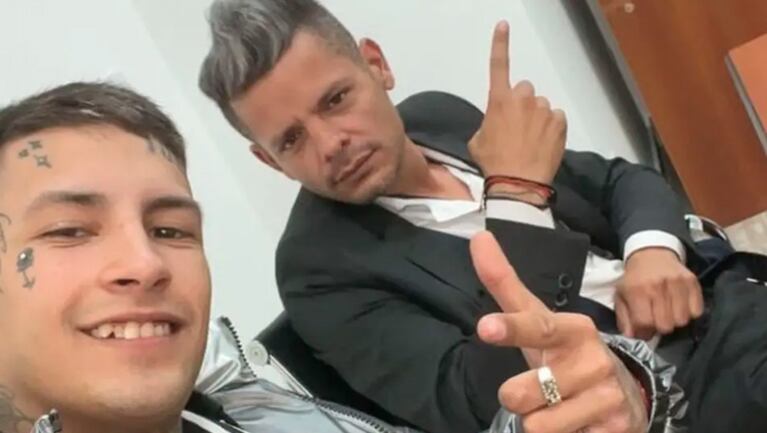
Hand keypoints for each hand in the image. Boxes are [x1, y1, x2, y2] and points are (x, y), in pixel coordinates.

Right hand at [468, 21, 566, 184]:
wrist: (517, 183)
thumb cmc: (492, 163)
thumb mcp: (477, 142)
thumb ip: (488, 124)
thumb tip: (496, 125)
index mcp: (498, 101)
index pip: (498, 65)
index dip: (500, 43)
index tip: (503, 26)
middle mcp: (522, 99)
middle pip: (524, 91)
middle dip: (522, 105)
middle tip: (517, 129)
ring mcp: (543, 109)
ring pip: (541, 107)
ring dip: (537, 119)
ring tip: (530, 142)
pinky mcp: (559, 122)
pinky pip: (555, 119)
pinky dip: (551, 129)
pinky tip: (543, 145)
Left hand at [471, 231, 646, 432]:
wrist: (624, 395)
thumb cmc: (567, 354)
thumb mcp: (538, 321)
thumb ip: (505, 284)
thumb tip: (478, 237)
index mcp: (574, 330)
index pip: (538, 327)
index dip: (512, 328)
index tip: (486, 327)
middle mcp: (594, 361)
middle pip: (519, 393)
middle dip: (518, 398)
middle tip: (542, 389)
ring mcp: (607, 398)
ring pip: (536, 426)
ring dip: (539, 422)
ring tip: (559, 408)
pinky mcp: (615, 431)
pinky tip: (580, 425)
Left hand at [616, 247, 703, 339]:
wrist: (652, 253)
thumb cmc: (635, 279)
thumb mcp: (621, 296)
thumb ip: (624, 318)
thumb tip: (633, 336)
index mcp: (636, 290)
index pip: (645, 323)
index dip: (644, 332)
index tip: (644, 329)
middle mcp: (657, 286)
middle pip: (666, 325)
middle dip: (660, 327)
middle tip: (657, 319)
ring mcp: (677, 283)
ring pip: (682, 320)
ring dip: (675, 321)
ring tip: (668, 312)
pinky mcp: (692, 281)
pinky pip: (697, 311)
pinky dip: (689, 313)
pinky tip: (679, 306)